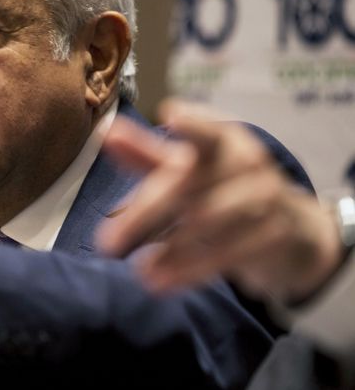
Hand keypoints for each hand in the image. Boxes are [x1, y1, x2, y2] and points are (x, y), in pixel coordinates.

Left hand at [96, 99, 341, 301]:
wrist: (292, 229)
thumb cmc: (222, 187)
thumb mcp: (187, 168)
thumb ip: (146, 154)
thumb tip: (108, 133)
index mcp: (224, 140)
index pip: (207, 131)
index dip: (193, 124)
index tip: (171, 114)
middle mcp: (248, 163)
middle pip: (189, 185)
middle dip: (145, 214)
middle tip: (106, 243)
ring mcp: (267, 198)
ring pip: (209, 222)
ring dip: (170, 250)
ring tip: (137, 272)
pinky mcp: (275, 234)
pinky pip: (229, 253)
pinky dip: (191, 270)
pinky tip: (162, 282)